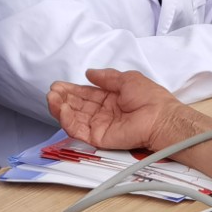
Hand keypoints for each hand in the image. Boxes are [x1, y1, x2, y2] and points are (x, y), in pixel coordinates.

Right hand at [49, 67, 188, 151]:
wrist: (160, 118)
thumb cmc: (150, 98)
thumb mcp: (127, 79)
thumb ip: (106, 77)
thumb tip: (89, 72)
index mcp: (110, 100)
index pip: (86, 95)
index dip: (72, 90)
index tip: (58, 85)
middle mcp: (103, 113)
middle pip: (77, 106)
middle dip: (63, 98)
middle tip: (52, 90)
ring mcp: (100, 126)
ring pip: (74, 118)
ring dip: (61, 108)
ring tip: (51, 97)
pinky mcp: (98, 138)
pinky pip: (79, 130)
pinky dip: (67, 120)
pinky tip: (60, 109)